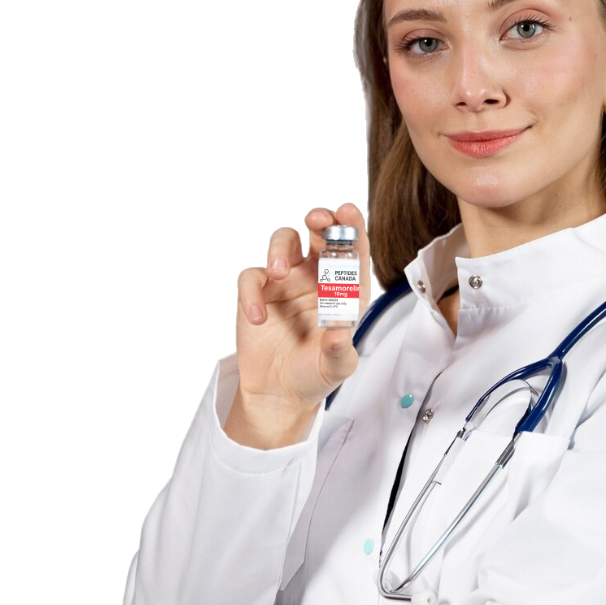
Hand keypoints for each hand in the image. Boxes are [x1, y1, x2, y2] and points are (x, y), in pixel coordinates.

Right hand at [232, 203, 371, 414]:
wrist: (280, 392)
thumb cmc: (315, 373)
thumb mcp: (335, 366)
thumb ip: (339, 350)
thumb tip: (339, 334)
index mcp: (346, 289)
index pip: (354, 251)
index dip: (353, 228)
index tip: (348, 212)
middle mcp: (318, 277)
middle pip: (319, 233)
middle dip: (320, 220)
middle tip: (317, 221)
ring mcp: (287, 281)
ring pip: (284, 242)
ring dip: (281, 248)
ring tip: (279, 271)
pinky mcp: (259, 292)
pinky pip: (251, 277)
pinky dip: (251, 292)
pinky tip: (258, 317)